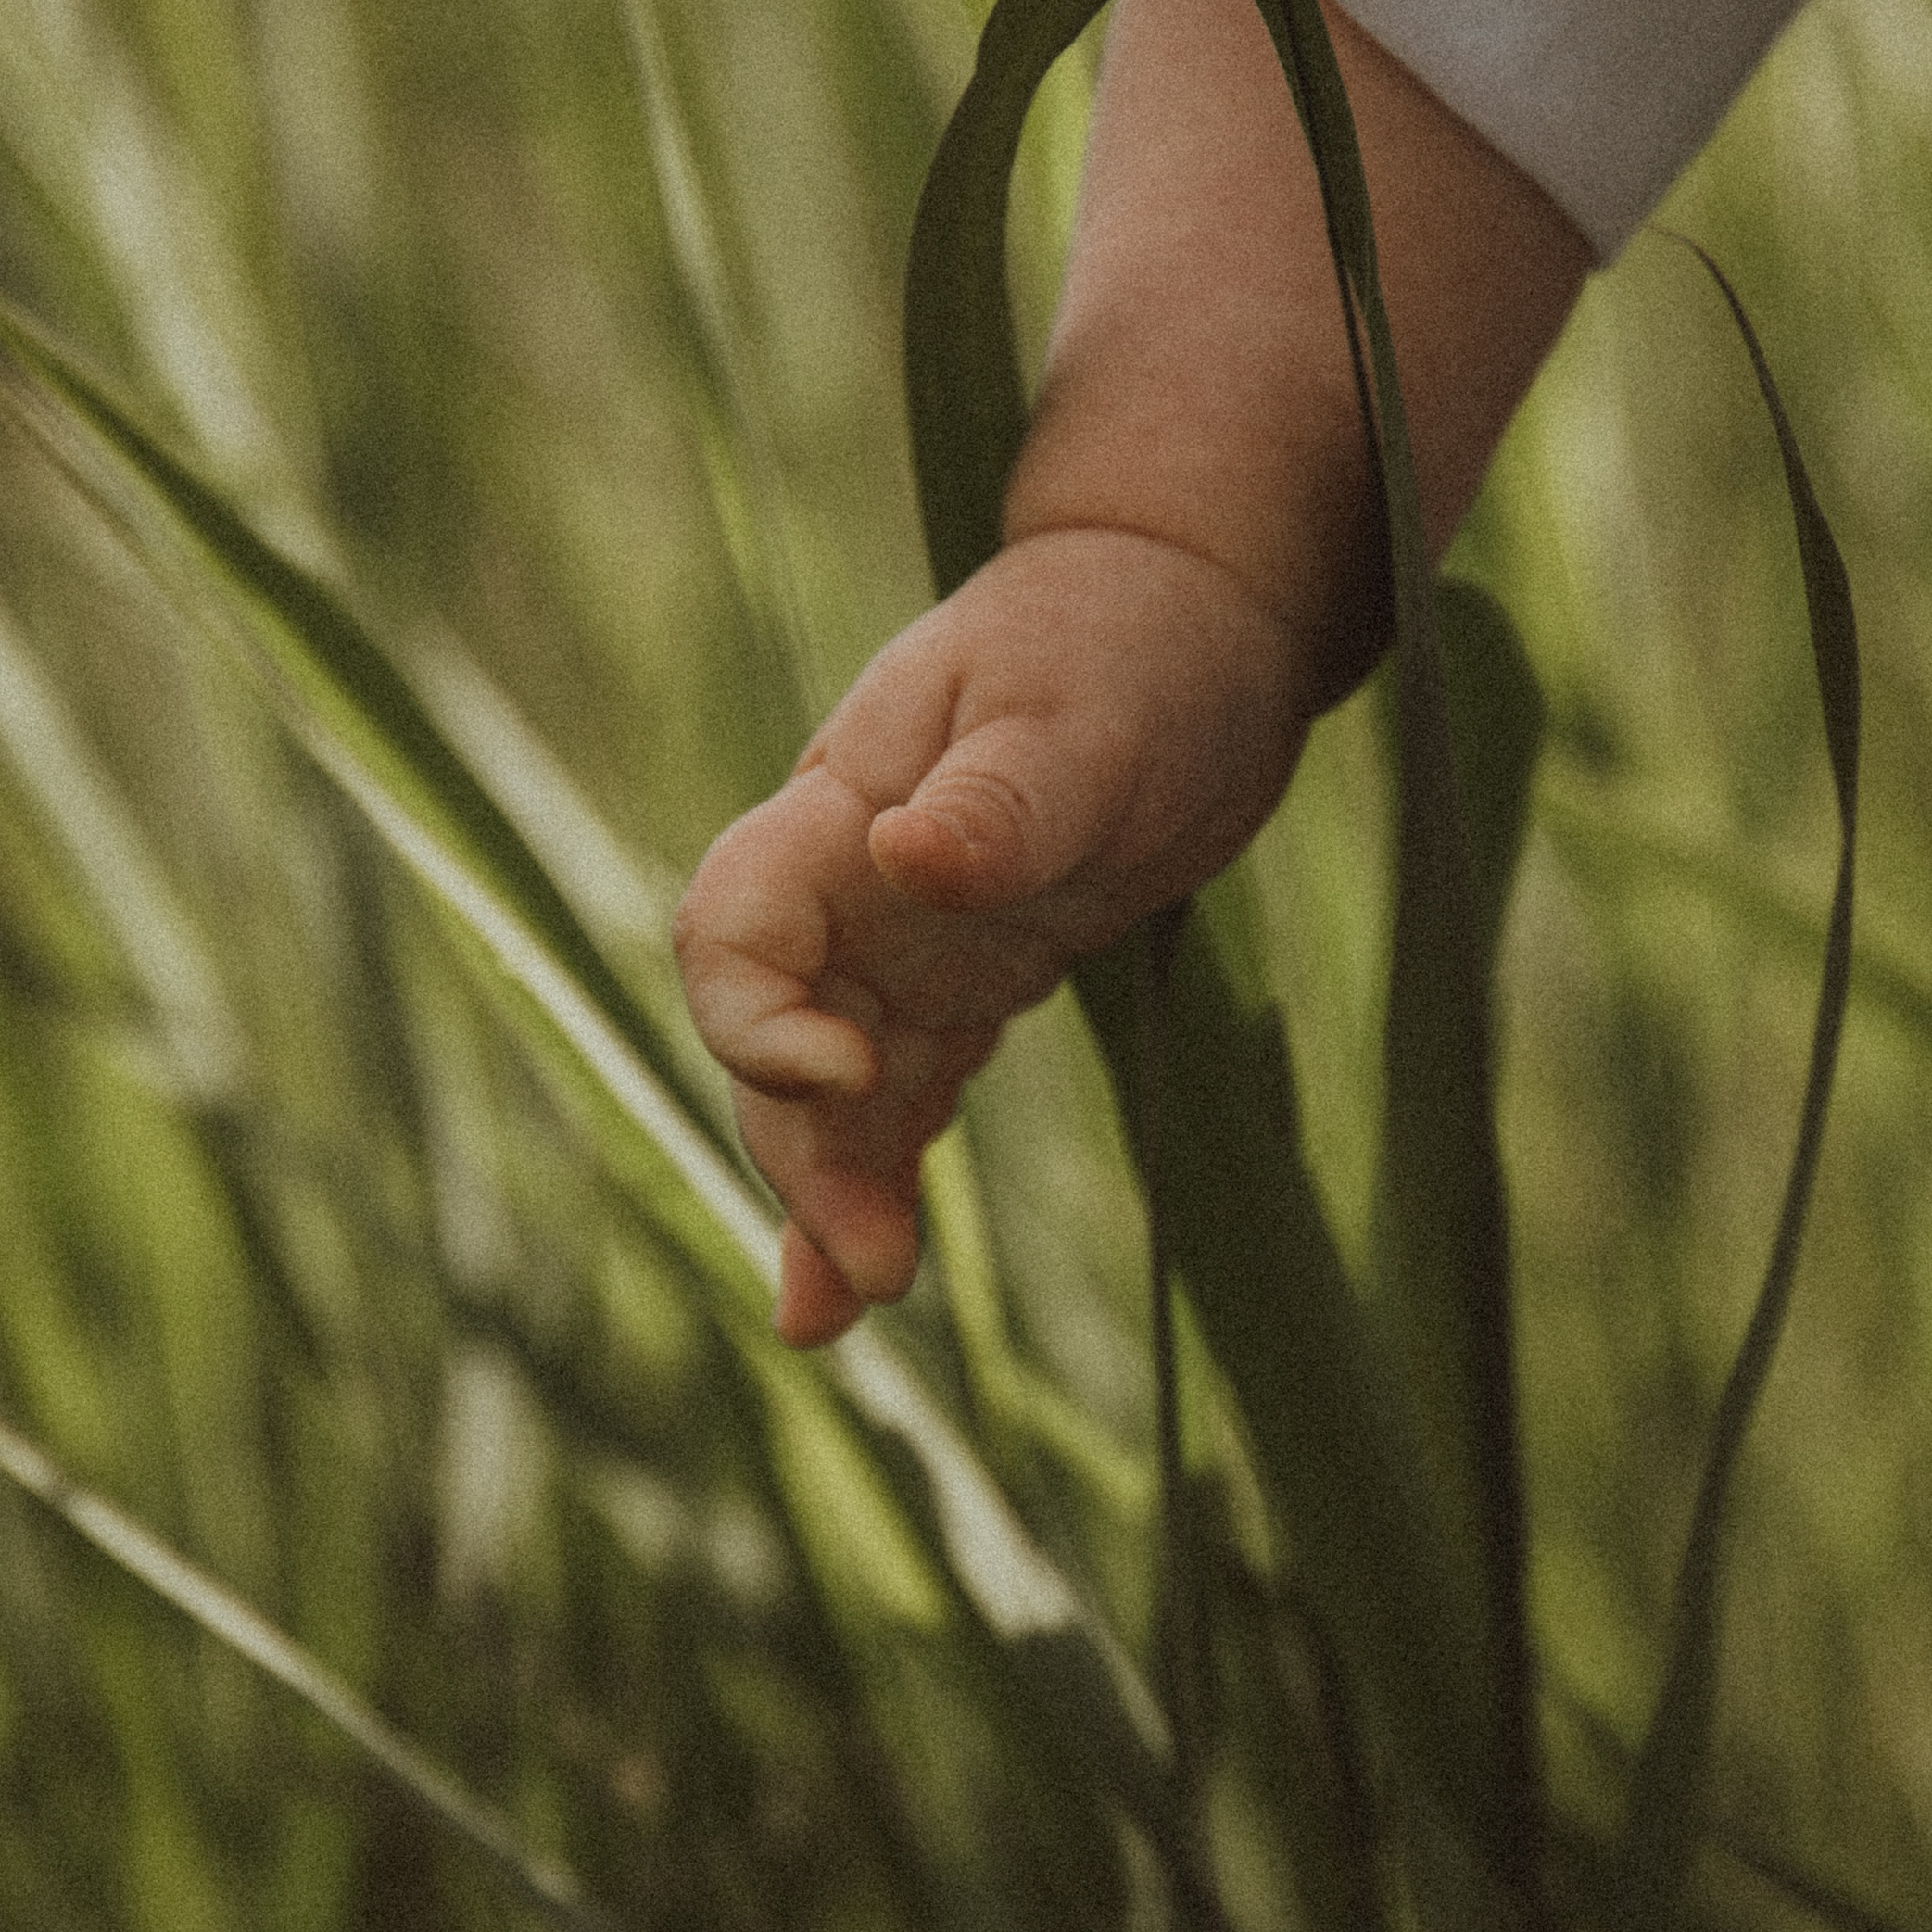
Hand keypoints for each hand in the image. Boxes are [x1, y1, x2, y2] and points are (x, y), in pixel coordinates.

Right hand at [674, 525, 1317, 1344]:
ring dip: (830, 1194)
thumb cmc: (1127, 637)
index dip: (754, 1014)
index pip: (737, 924)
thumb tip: (908, 859)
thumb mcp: (1079, 712)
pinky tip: (869, 1282)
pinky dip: (879, 1179)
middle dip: (801, 1154)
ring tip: (848, 1313)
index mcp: (844, 805)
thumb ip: (997, 800)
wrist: (1194, 619)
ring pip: (828, 1092)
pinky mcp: (968, 984)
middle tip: (873, 1265)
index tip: (844, 1074)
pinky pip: (899, 1100)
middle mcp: (850, 885)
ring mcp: (903, 941)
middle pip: (770, 1037)